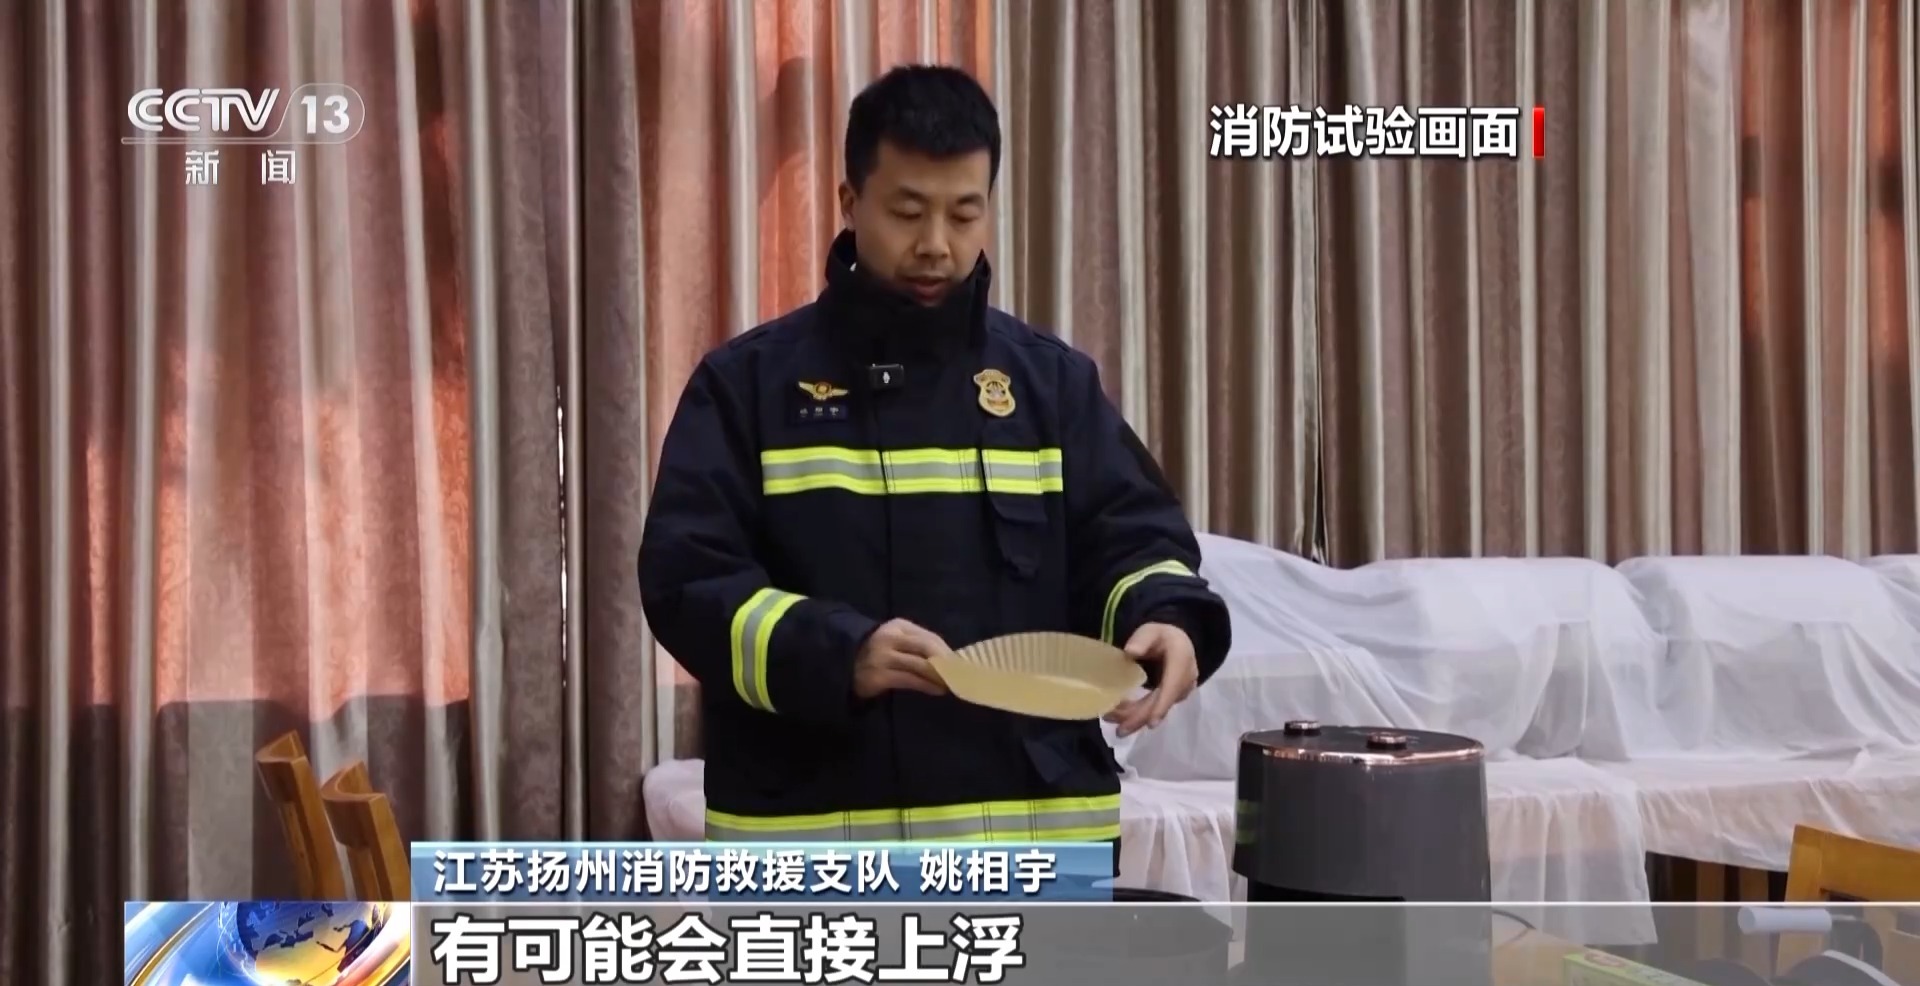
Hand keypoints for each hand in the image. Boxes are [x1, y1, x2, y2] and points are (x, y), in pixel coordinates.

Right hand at [853, 619, 951, 698]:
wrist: (847, 665)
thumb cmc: (880, 653)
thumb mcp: (898, 641)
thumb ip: (919, 645)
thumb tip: (951, 659)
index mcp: (898, 626)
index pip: (929, 637)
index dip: (947, 651)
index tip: (961, 663)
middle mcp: (890, 638)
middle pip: (926, 648)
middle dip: (946, 662)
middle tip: (959, 675)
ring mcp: (883, 657)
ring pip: (920, 665)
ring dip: (939, 676)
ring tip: (950, 684)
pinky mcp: (879, 675)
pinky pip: (909, 680)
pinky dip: (926, 685)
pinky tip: (936, 690)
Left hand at [1105, 622, 1197, 736]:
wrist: (1176, 642)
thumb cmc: (1160, 636)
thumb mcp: (1151, 631)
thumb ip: (1142, 640)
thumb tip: (1130, 651)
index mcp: (1181, 661)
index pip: (1172, 686)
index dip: (1162, 705)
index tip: (1151, 723)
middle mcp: (1185, 680)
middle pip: (1162, 703)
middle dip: (1140, 717)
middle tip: (1118, 729)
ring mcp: (1180, 691)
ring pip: (1157, 708)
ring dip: (1135, 717)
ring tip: (1111, 719)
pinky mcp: (1172, 698)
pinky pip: (1156, 707)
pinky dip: (1138, 713)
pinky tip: (1121, 715)